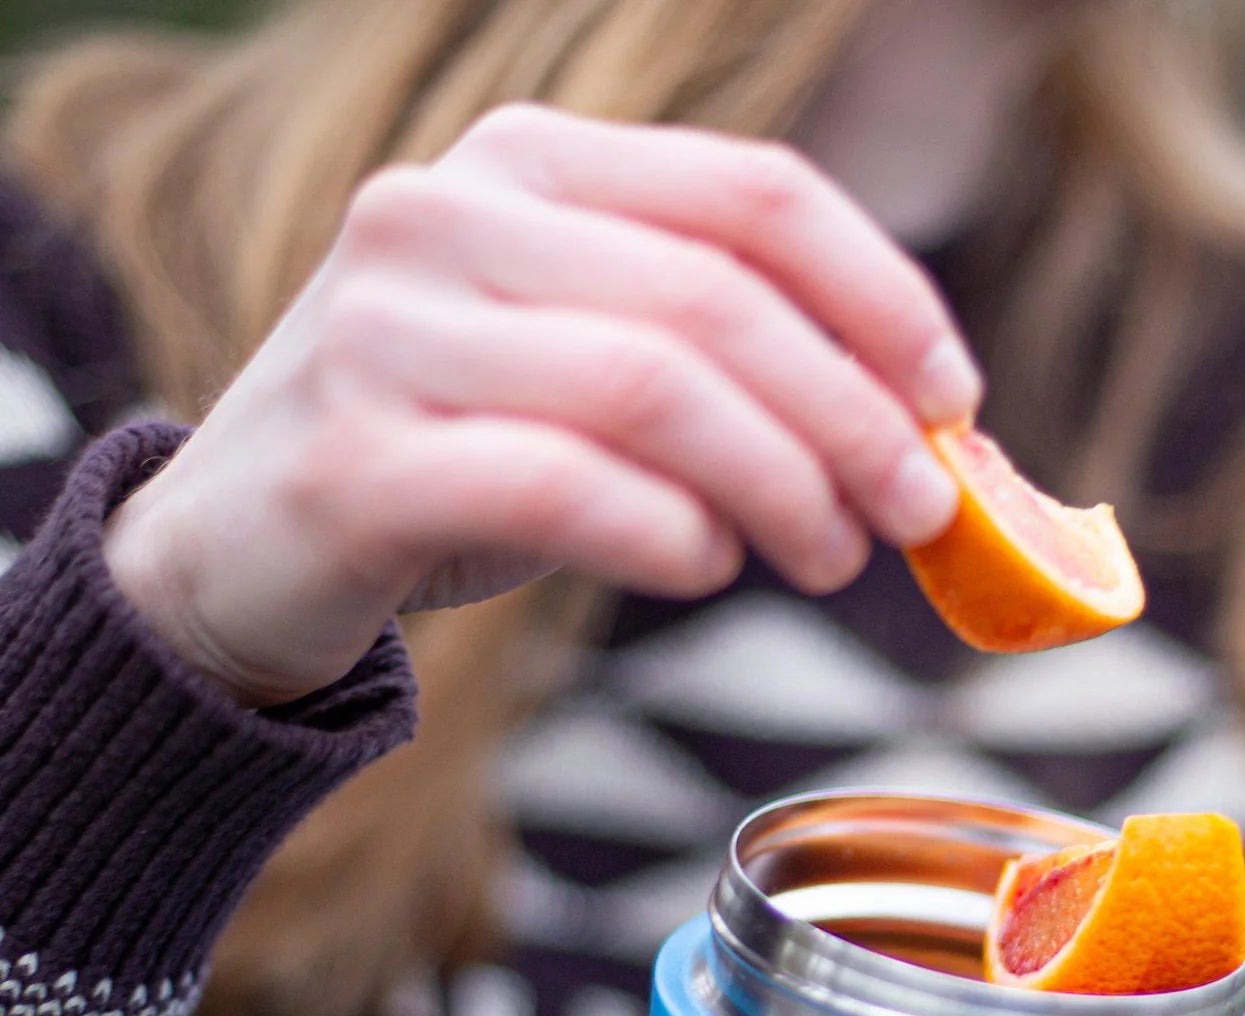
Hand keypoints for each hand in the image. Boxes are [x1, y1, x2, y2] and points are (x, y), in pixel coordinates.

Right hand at [104, 105, 981, 707]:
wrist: (239, 549)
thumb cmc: (453, 456)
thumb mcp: (583, 370)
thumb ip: (718, 363)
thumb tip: (915, 431)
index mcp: (528, 166)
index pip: (753, 194)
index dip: (881, 297)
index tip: (952, 400)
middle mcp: (447, 215)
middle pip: (719, 301)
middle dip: (851, 419)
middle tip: (914, 514)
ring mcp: (386, 331)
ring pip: (653, 388)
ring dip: (780, 487)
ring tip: (828, 558)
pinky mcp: (354, 460)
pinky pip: (564, 487)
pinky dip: (668, 535)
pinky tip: (704, 567)